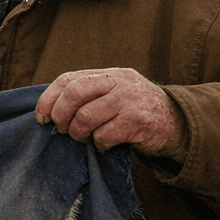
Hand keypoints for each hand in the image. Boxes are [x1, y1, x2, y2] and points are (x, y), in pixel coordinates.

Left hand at [35, 67, 187, 158]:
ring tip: (84, 138)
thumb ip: (89, 95)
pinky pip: (104, 135)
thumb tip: (49, 109)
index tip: (41, 117)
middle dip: (61, 115)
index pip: (68, 79)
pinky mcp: (137, 121)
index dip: (49, 99)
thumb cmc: (136, 111)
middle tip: (63, 130)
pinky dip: (99, 144)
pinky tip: (105, 144)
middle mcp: (118, 82)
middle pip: (74, 93)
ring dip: (78, 133)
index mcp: (108, 75)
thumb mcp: (114, 93)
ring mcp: (129, 100)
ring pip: (86, 117)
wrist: (178, 123)